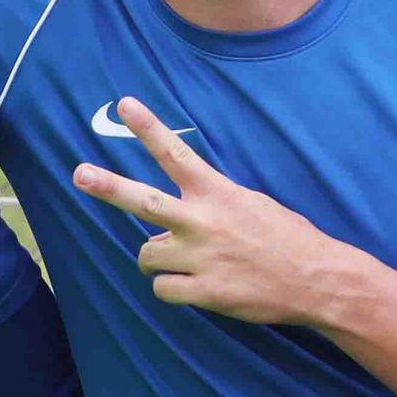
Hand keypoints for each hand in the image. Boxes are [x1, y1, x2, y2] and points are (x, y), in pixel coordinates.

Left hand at [71, 97, 354, 326]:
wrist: (318, 280)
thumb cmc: (288, 238)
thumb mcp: (252, 203)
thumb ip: (212, 203)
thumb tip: (179, 217)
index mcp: (217, 193)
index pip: (175, 153)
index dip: (148, 128)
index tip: (124, 104)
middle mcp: (203, 221)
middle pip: (142, 201)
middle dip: (107, 186)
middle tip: (79, 173)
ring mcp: (200, 257)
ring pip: (148, 254)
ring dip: (156, 259)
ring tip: (180, 261)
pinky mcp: (204, 291)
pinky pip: (164, 289)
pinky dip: (172, 288)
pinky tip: (194, 287)